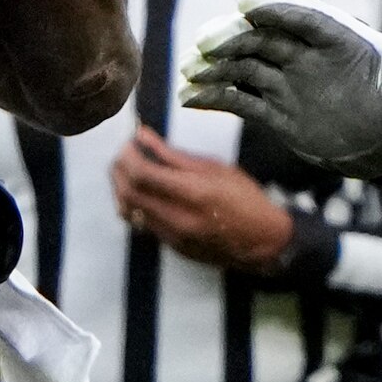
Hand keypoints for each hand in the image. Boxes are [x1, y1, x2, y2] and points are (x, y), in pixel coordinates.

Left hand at [109, 126, 296, 273]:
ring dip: (120, 187)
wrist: (263, 241)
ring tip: (127, 172)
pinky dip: (133, 205)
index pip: (142, 173)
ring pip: (128, 210)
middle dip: (118, 170)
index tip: (128, 143)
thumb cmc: (245, 198)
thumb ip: (174, 155)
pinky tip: (141, 193)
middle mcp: (178, 217)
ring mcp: (172, 235)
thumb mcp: (215, 168)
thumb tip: (142, 135)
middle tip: (123, 155)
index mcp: (193, 192)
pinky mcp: (170, 246)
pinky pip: (140, 223)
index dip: (127, 155)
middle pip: (128, 192)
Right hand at [179, 0, 381, 178]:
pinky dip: (213, 98)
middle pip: (262, 38)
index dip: (276, 9)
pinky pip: (239, 101)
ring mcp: (287, 82)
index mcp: (338, 41)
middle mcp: (306, 56)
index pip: (302, 18)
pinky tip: (188, 99)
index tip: (247, 3)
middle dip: (232, 38)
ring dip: (214, 66)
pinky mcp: (276, 110)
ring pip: (243, 67)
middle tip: (205, 44)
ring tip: (189, 72)